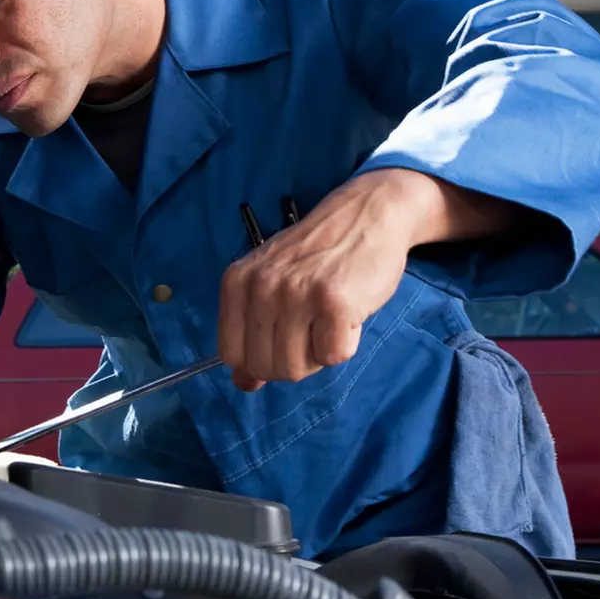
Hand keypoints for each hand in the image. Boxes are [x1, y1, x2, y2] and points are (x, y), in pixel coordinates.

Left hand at [218, 169, 519, 391]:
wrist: (368, 215)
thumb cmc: (319, 255)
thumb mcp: (273, 284)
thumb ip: (253, 332)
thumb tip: (242, 384)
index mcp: (236, 282)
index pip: (231, 353)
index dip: (260, 360)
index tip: (283, 340)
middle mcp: (260, 287)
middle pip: (264, 366)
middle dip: (292, 361)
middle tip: (313, 329)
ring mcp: (295, 293)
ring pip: (295, 368)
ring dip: (318, 354)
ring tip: (328, 319)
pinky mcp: (333, 302)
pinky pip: (333, 357)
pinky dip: (346, 344)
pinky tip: (348, 312)